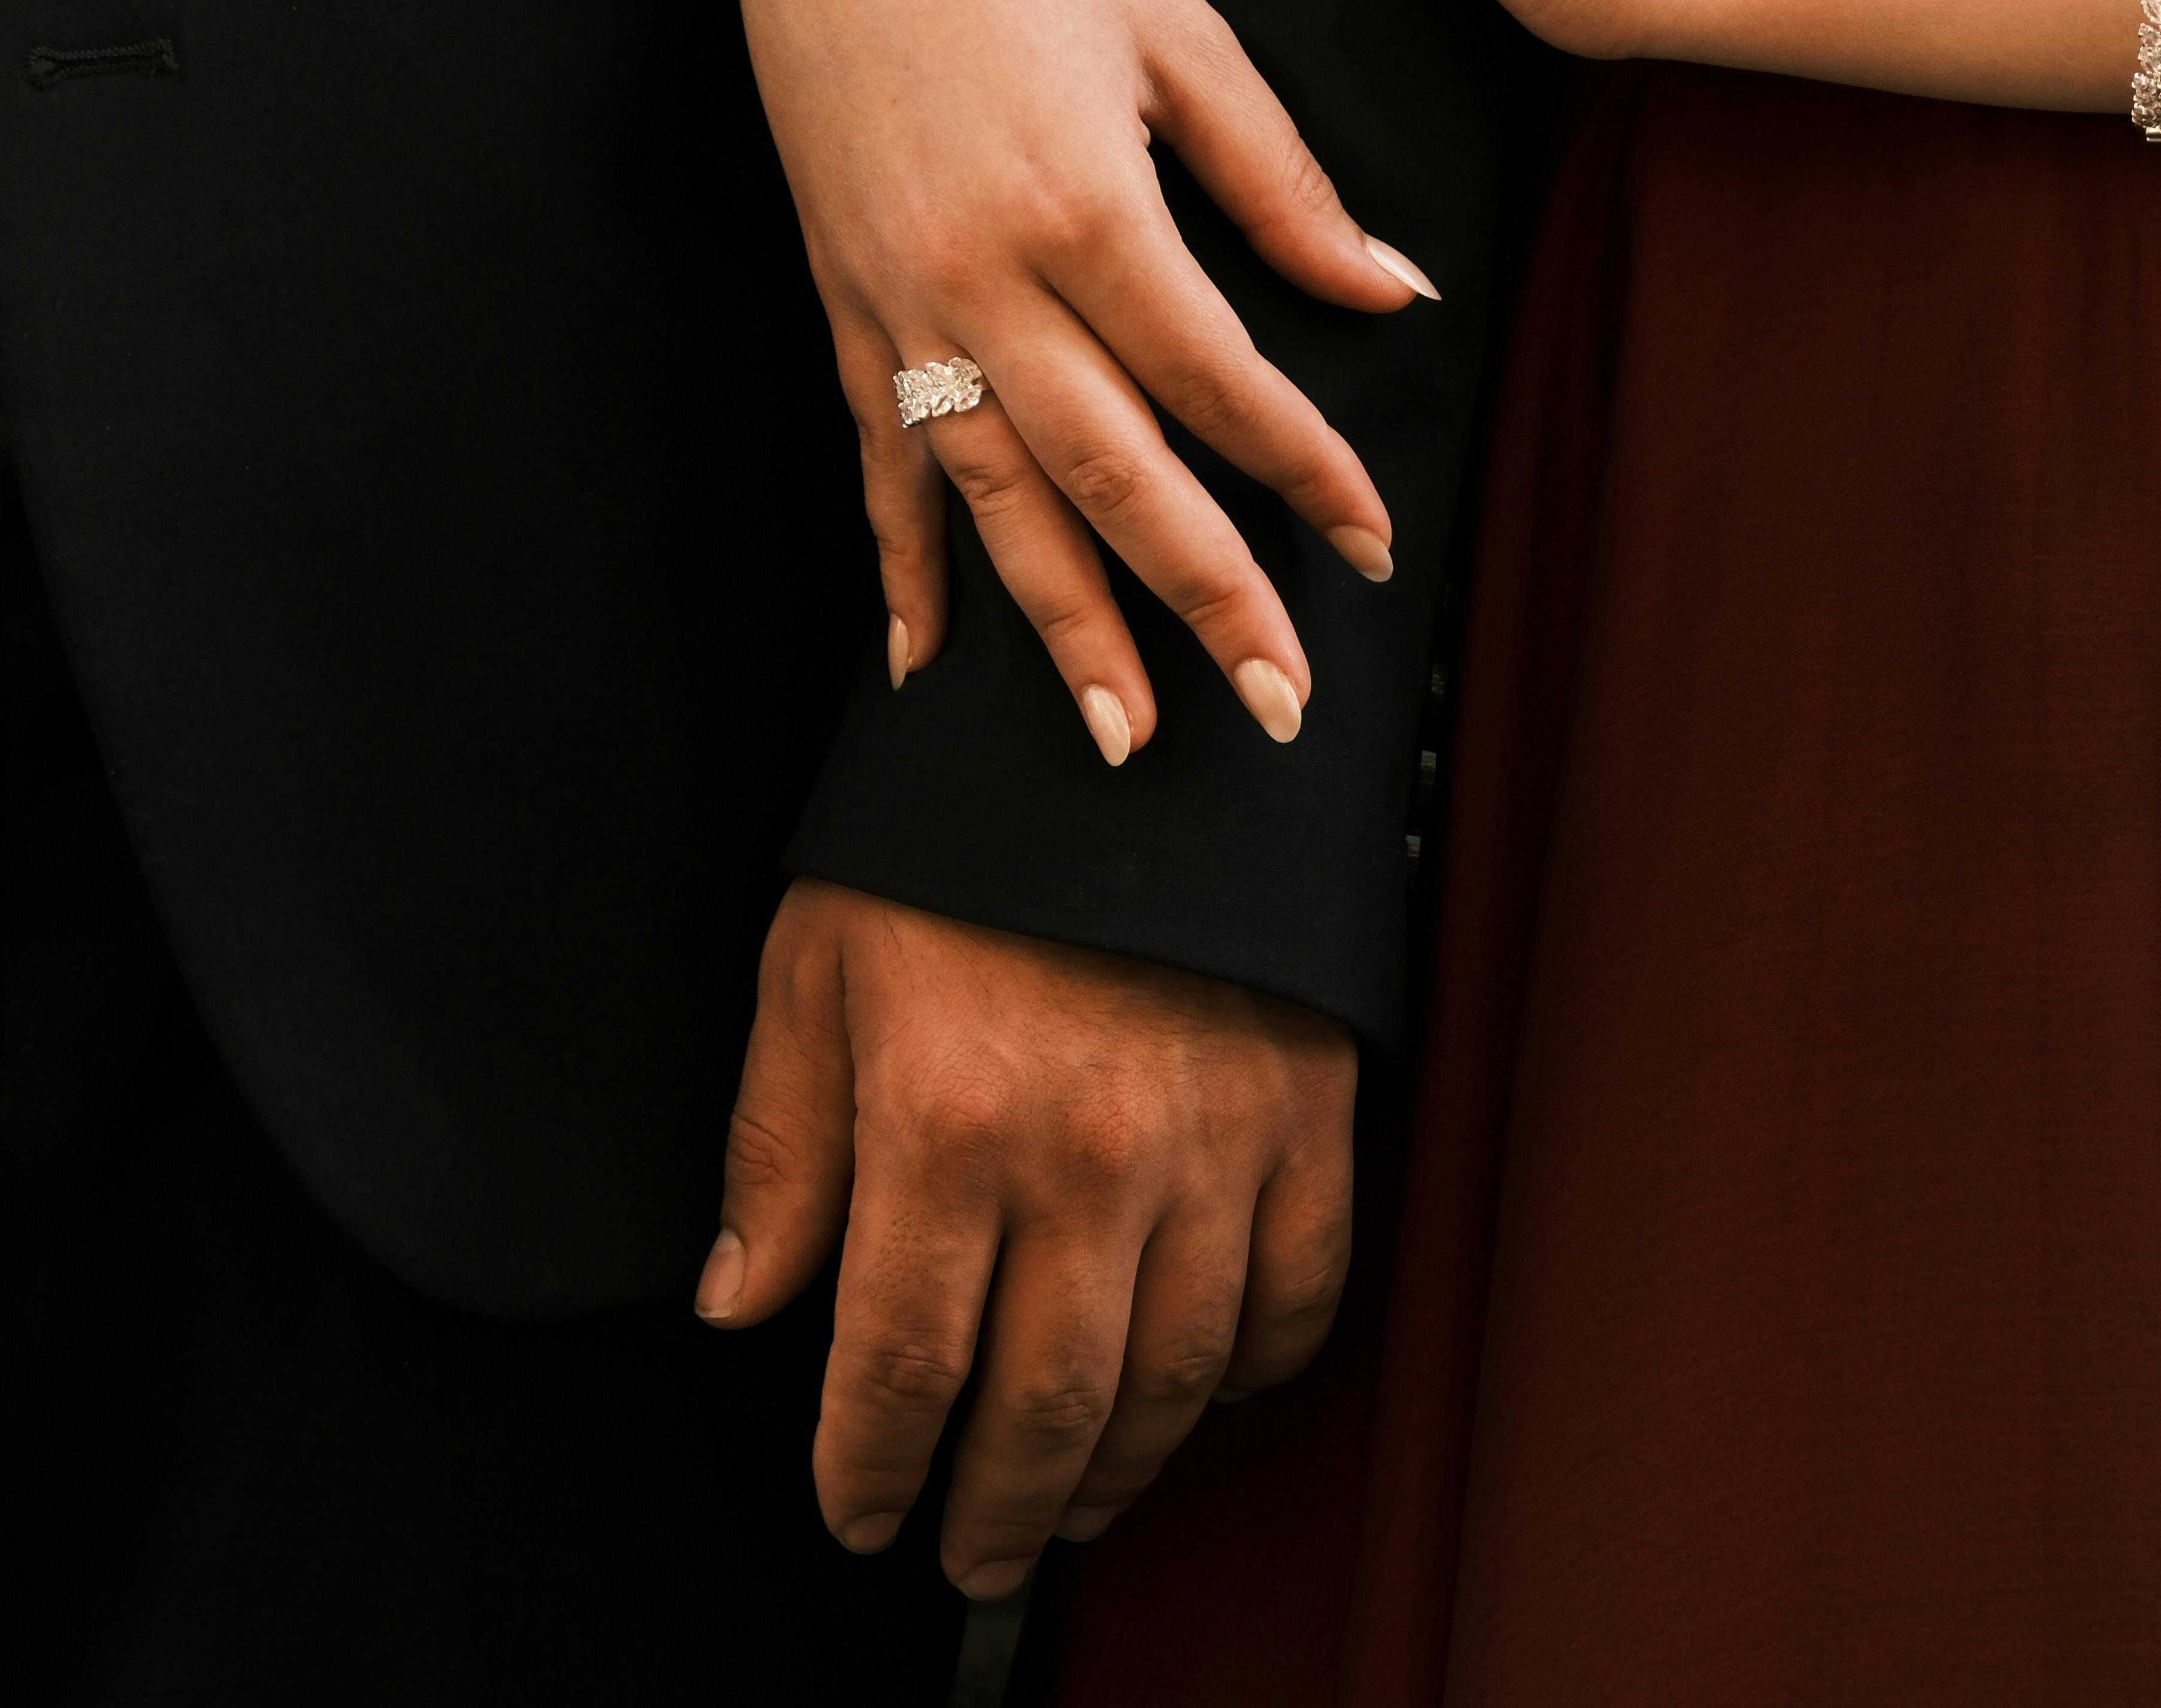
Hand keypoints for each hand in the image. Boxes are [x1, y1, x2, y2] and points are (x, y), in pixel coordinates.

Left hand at [696, 883, 1355, 1596]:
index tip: (858, 1511)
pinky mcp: (1306, 1113)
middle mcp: (1088, 1156)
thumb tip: (742, 1304)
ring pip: (1168, 1383)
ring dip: (1113, 1476)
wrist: (1132, 718)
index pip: (898, 1375)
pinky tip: (1199, 1387)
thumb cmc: (960, 836)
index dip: (868, 1474)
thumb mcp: (820, 961)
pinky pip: (1296, 1295)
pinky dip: (1251, 1369)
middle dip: (993, 1516)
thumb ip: (781, 1145)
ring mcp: (1212, 1142)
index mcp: (947, 1125)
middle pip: (1041, 1414)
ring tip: (1070, 1506)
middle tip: (968, 1554)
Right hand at [725, 0, 1438, 763]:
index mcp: (1088, 201)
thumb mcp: (1184, 30)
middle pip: (1110, 474)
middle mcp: (984, 271)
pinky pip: (873, 453)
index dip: (1307, 471)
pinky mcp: (840, 287)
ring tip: (1125, 735)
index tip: (1376, 544)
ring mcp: (897, 291)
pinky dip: (899, 562)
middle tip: (1279, 710)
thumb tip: (1393, 297)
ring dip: (1059, 624)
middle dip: (1201, 600)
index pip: (1221, 383)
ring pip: (991, 495)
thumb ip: (1283, 182)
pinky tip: (921, 662)